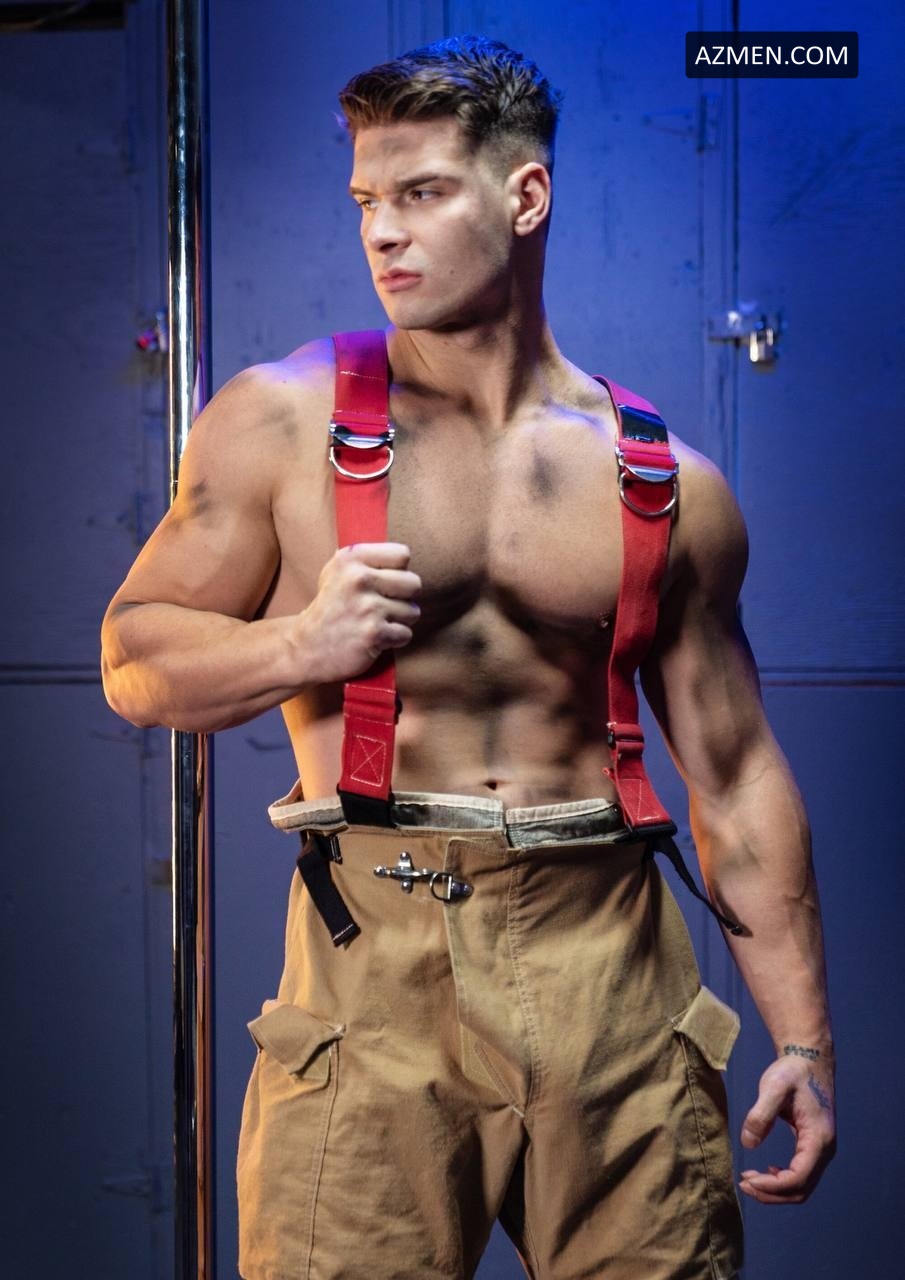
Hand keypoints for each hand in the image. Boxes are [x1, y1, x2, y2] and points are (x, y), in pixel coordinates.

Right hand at [297, 542, 421, 682]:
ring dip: (399, 621)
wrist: (306, 647)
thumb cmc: (330, 607)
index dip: (398, 571)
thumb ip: (367, 560)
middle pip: (413, 583)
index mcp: (351, 558)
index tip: (383, 583)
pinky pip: (405, 634)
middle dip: (404, 598)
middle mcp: (359, 578)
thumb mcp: (336, 571)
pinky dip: (394, 640)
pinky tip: (375, 638)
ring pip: (413, 611)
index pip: (402, 555)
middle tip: (384, 606)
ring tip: (377, 622)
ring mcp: (368, 607)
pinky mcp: (374, 633)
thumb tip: (403, 556)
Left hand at [738, 1054, 835, 1203]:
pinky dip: (783, 1181)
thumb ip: (761, 1114)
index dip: (772, 1186)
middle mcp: (825, 1149)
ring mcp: (821, 1150)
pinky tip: (766, 1172)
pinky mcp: (814, 1146)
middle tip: (743, 1184)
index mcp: (819, 1138)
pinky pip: (802, 1174)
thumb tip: (748, 1144)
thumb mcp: (774, 1087)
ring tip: (749, 1180)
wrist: (809, 1059)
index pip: (799, 1178)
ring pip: (802, 1186)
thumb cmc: (792, 1072)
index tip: (747, 1179)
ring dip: (776, 1190)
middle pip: (801, 1189)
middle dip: (772, 1193)